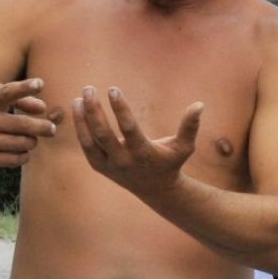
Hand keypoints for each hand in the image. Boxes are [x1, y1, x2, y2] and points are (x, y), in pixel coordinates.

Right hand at [0, 78, 61, 167]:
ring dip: (32, 141)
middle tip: (51, 129)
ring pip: (23, 143)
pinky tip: (21, 150)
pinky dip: (24, 155)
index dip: (24, 88)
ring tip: (29, 139)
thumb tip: (43, 108)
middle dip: (43, 127)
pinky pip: (16, 159)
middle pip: (22, 124)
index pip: (5, 92)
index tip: (39, 84)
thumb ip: (20, 98)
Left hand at [72, 86, 200, 197]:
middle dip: (94, 110)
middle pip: (103, 134)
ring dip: (82, 119)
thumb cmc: (171, 162)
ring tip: (79, 98)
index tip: (112, 89)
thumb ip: (190, 126)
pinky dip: (80, 128)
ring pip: (90, 141)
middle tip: (88, 89)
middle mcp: (123, 161)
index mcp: (143, 153)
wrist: (155, 189)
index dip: (120, 108)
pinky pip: (86, 146)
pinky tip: (78, 109)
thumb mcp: (184, 147)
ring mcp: (109, 166)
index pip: (128, 128)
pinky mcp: (99, 167)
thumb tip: (200, 104)